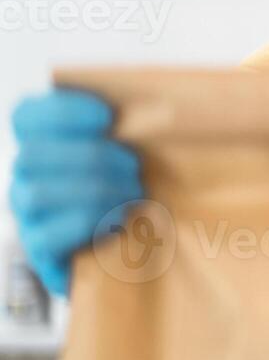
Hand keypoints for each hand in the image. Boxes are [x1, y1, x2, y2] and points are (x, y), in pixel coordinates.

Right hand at [9, 90, 143, 296]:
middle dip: (92, 157)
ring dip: (96, 191)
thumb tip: (151, 107)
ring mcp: (28, 216)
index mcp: (43, 144)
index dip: (61, 111)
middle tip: (133, 167)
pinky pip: (49, 235)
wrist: (132, 251)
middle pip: (32, 154)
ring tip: (133, 194)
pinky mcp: (40, 251)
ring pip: (38, 194)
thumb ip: (125, 128)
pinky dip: (89, 223)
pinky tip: (118, 220)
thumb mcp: (130, 152)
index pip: (26, 117)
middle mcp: (26, 177)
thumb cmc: (133, 190)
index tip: (106, 116)